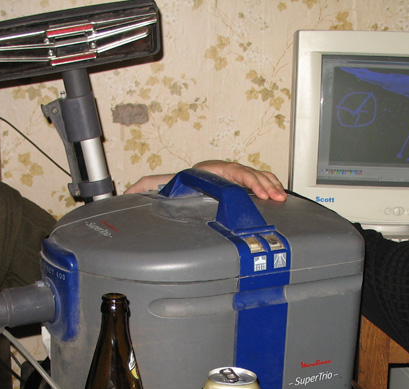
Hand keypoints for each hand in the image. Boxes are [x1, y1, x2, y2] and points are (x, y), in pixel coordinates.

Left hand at [124, 160, 286, 200]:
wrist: (189, 183)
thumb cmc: (180, 184)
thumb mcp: (163, 185)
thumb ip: (147, 187)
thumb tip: (128, 192)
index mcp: (210, 171)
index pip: (231, 172)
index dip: (245, 180)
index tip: (254, 189)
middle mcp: (225, 171)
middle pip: (248, 174)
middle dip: (261, 184)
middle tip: (272, 196)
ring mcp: (235, 177)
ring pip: (256, 177)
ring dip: (269, 186)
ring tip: (280, 197)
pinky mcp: (241, 184)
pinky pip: (260, 181)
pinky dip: (270, 186)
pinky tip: (279, 196)